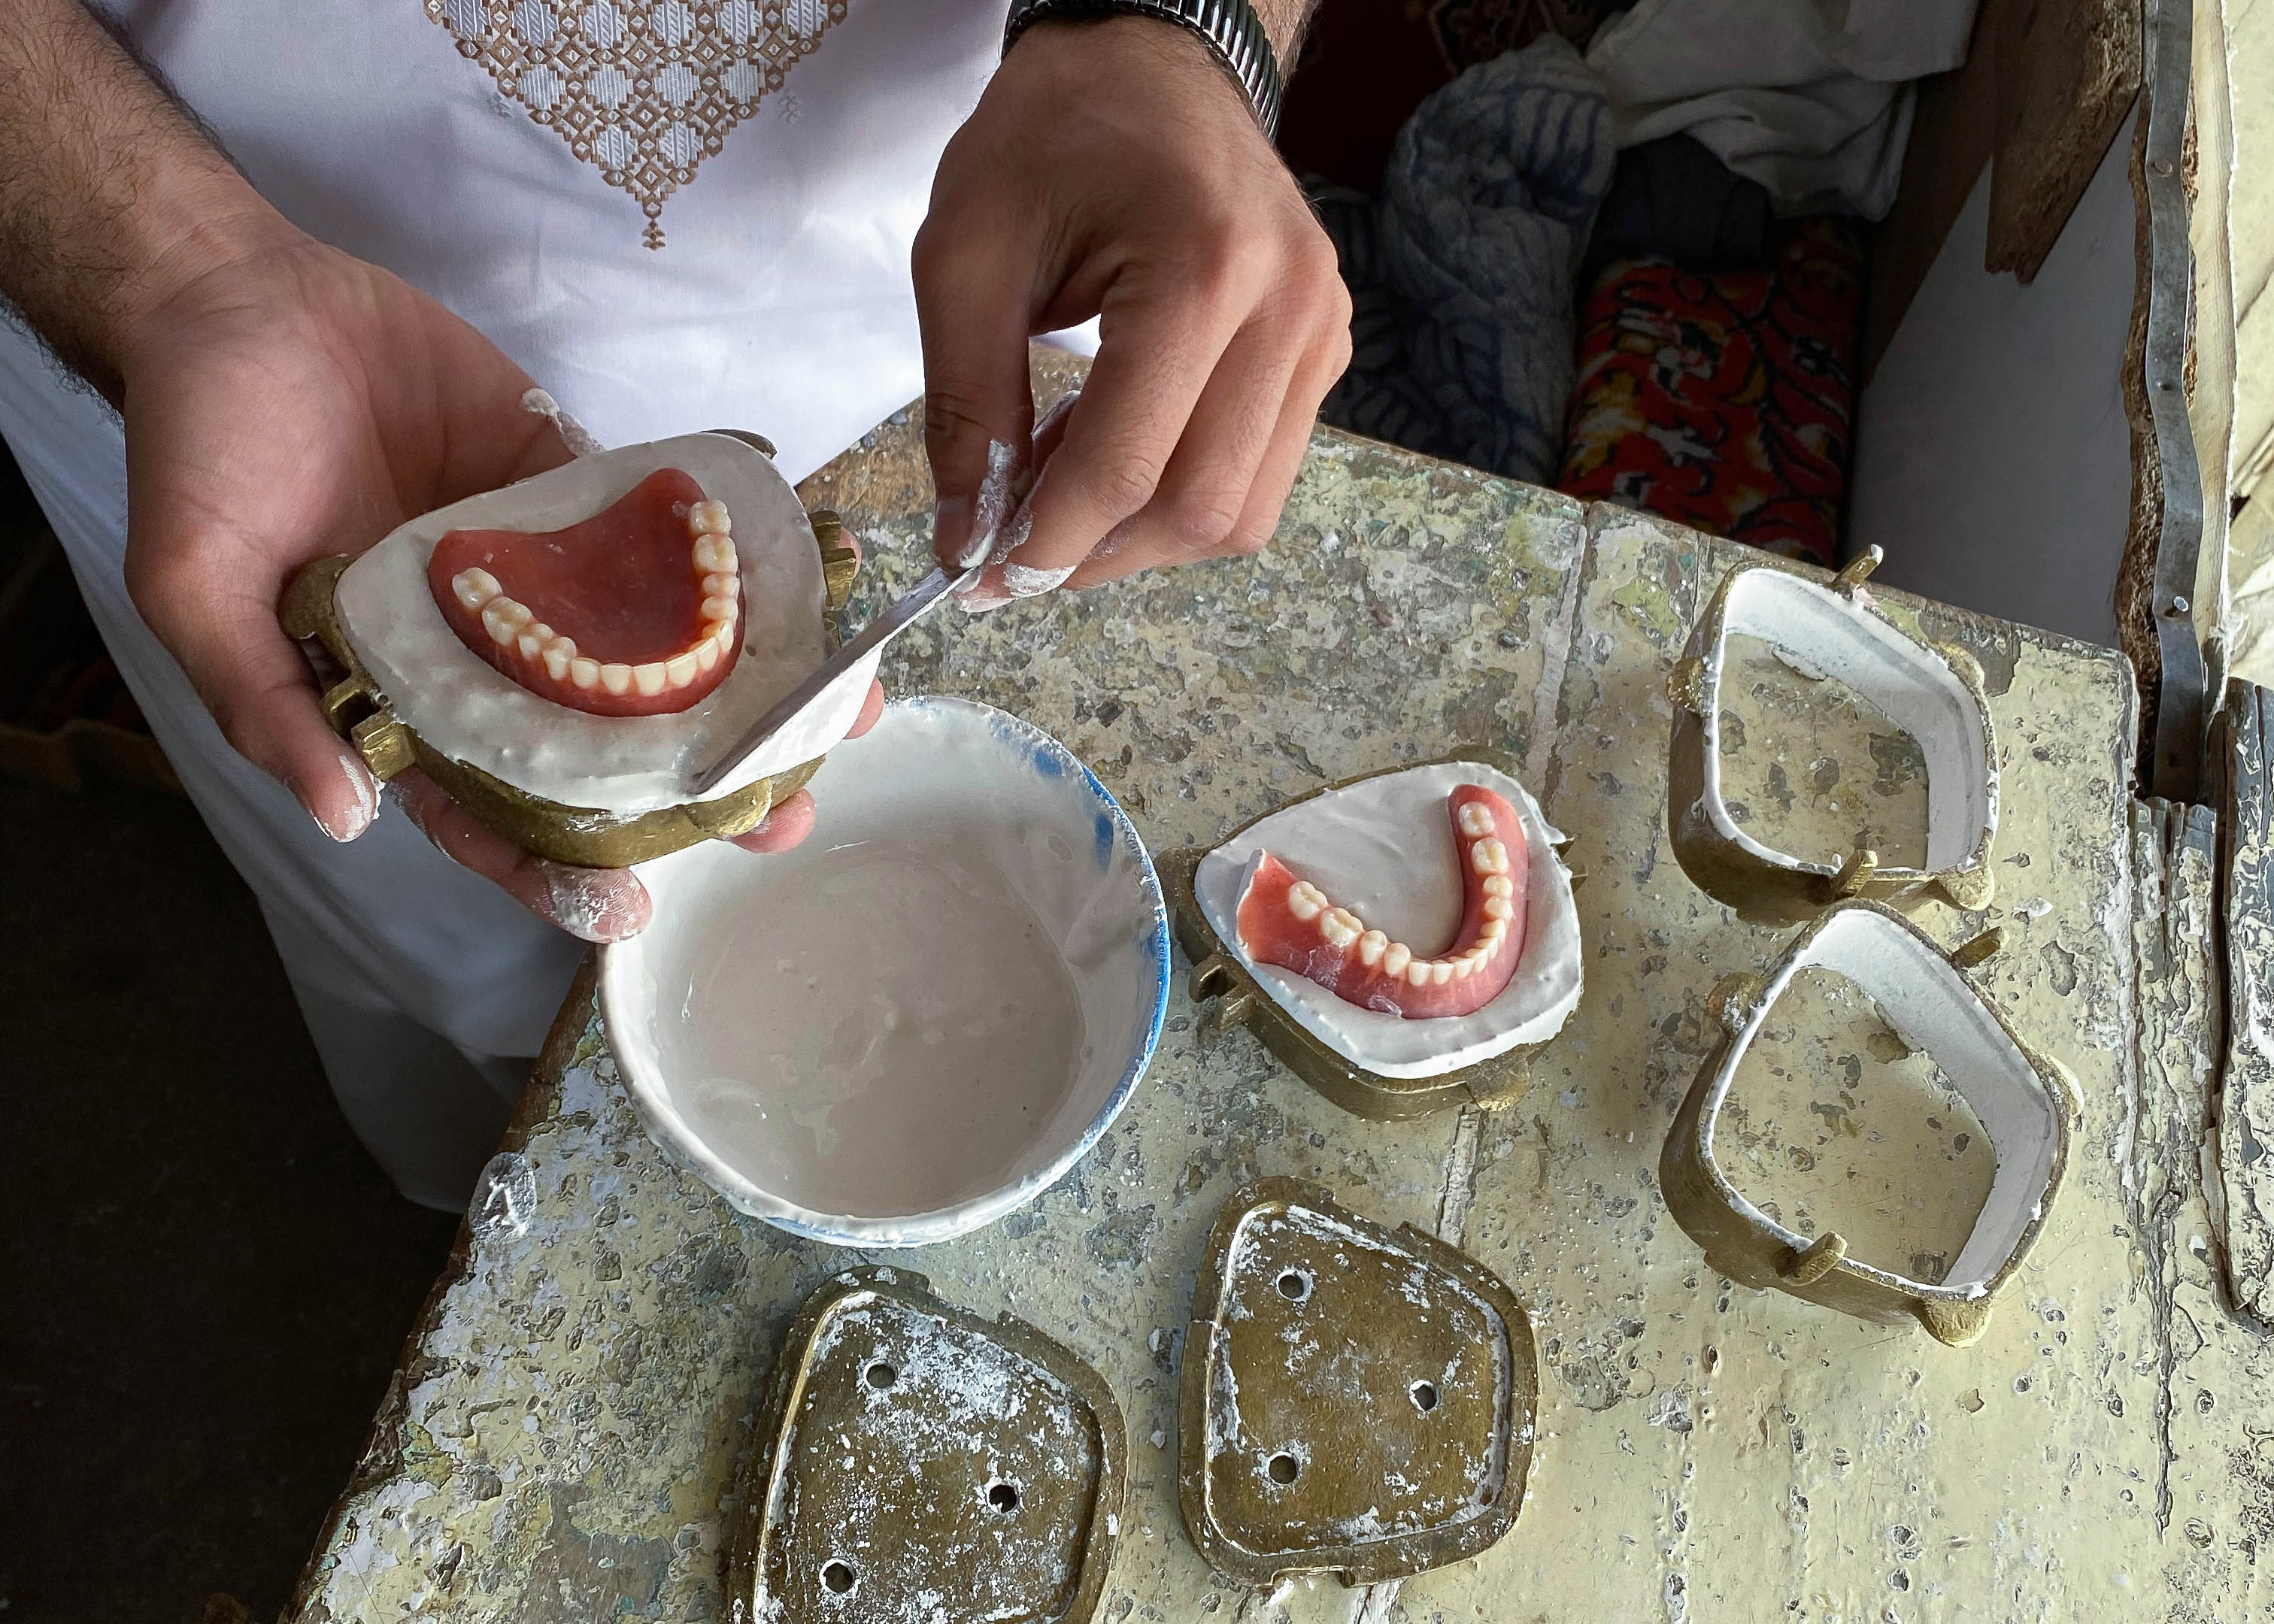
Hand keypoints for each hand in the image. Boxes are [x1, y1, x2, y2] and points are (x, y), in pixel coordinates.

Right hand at [117, 228, 881, 941]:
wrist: (240, 296)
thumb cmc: (199, 446)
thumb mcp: (198, 585)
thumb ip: (267, 699)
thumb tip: (344, 817)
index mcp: (395, 697)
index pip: (483, 808)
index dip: (550, 867)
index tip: (626, 910)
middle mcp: (482, 651)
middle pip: (599, 748)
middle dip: (690, 792)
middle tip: (779, 821)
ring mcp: (537, 574)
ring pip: (650, 653)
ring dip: (740, 692)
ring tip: (831, 724)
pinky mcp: (569, 487)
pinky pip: (659, 536)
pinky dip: (727, 566)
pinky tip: (801, 600)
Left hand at [914, 15, 1350, 604]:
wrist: (1146, 58)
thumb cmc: (1050, 136)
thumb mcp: (967, 258)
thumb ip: (966, 408)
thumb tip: (965, 539)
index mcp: (1203, 270)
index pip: (1128, 466)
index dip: (1045, 543)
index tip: (976, 578)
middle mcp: (1287, 308)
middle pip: (1200, 509)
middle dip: (1095, 555)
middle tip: (1010, 552)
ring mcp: (1322, 331)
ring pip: (1242, 511)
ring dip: (1139, 534)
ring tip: (1059, 485)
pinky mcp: (1325, 347)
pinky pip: (1260, 472)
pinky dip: (1178, 493)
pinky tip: (1113, 451)